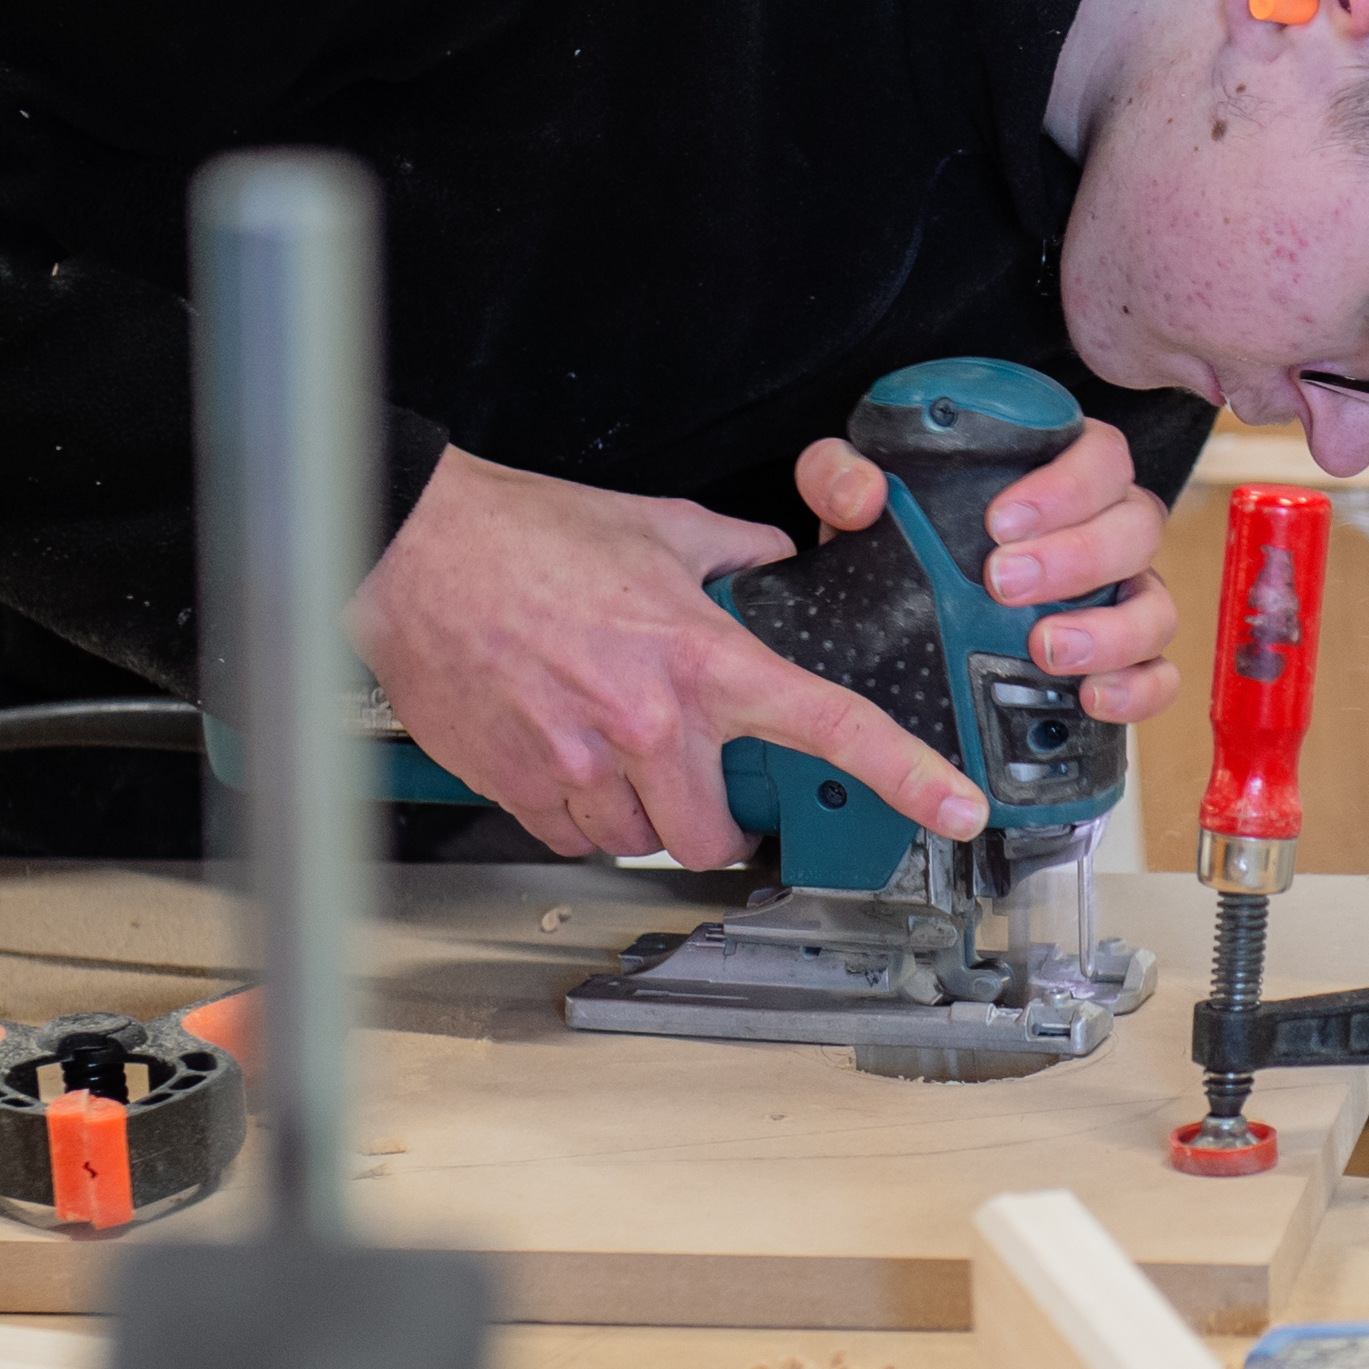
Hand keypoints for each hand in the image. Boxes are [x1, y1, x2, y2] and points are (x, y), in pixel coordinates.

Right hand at [355, 447, 987, 865]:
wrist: (412, 552)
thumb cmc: (524, 535)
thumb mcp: (658, 529)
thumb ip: (734, 553)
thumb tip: (775, 558)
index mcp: (702, 658)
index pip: (829, 724)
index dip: (907, 773)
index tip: (956, 804)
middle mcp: (649, 724)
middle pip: (716, 834)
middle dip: (710, 814)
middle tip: (687, 768)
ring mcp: (581, 763)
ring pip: (640, 839)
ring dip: (637, 810)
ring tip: (607, 744)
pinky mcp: (521, 785)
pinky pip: (573, 836)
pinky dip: (575, 812)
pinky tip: (560, 752)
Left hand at [795, 416, 1182, 726]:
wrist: (890, 616)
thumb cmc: (899, 541)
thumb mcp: (855, 499)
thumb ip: (839, 476)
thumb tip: (862, 494)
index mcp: (1059, 473)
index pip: (1099, 456)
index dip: (1066, 485)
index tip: (1001, 521)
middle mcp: (1105, 530)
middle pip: (1138, 526)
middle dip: (1078, 557)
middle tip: (1005, 583)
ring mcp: (1121, 598)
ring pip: (1155, 605)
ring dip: (1110, 630)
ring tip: (1046, 648)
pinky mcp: (1124, 662)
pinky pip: (1159, 676)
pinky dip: (1137, 690)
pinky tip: (1090, 699)